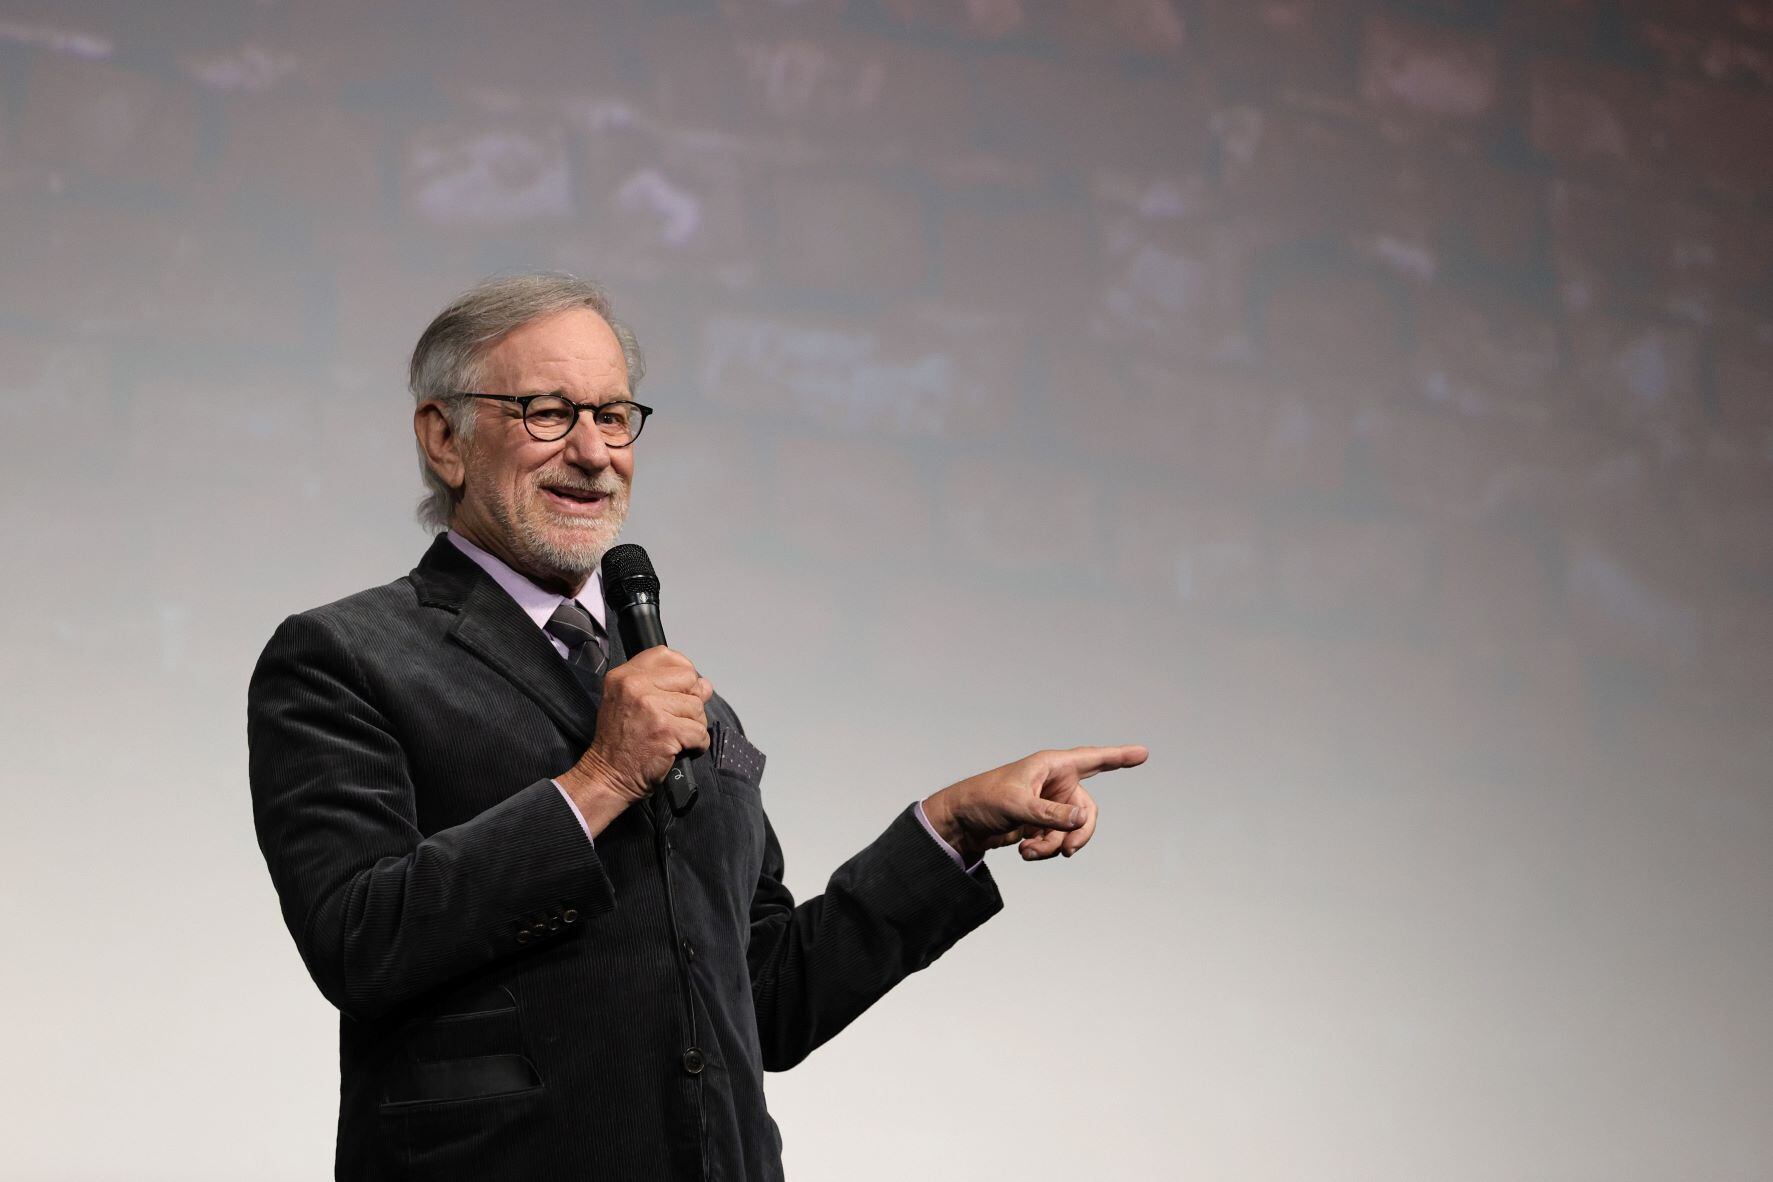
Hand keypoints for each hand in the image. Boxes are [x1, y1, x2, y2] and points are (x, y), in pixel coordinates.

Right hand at [559, 647, 712, 807]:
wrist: (606, 776)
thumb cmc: (619, 742)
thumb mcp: (629, 702)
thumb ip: (662, 686)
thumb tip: (705, 684)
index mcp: (624, 675)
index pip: (666, 655)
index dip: (681, 671)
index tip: (679, 690)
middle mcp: (635, 686)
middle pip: (689, 679)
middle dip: (690, 701)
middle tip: (676, 719)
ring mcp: (651, 707)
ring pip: (697, 707)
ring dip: (693, 726)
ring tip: (675, 737)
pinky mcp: (666, 730)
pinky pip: (700, 732)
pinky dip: (697, 745)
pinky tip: (681, 749)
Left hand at [921, 745, 1146, 864]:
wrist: (962, 822)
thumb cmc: (984, 799)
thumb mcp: (1018, 805)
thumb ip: (1051, 813)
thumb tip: (1081, 818)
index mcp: (1052, 765)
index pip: (1093, 759)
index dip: (1119, 757)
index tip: (1143, 753)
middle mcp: (1055, 782)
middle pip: (1087, 811)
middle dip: (1079, 834)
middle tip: (1067, 851)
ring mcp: (1050, 804)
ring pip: (1072, 830)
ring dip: (1055, 845)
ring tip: (1030, 852)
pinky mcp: (1042, 823)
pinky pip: (1057, 840)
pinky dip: (1045, 849)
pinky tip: (1025, 852)